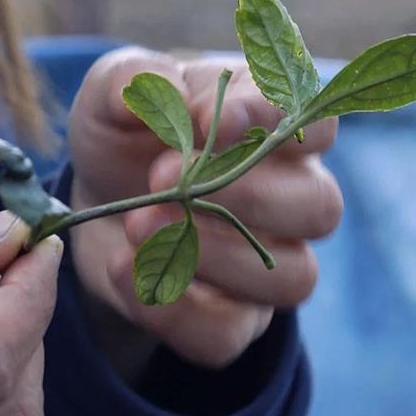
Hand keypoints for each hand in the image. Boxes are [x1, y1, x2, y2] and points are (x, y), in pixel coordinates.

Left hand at [67, 48, 342, 368]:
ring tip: (138, 225)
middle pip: (320, 207)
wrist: (96, 208)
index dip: (272, 121)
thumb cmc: (125, 138)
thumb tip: (162, 90)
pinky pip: (228, 334)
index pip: (315, 124)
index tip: (210, 121)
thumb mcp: (112, 97)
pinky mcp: (236, 322)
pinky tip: (124, 271)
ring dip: (214, 254)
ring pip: (292, 279)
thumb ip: (135, 81)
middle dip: (243, 194)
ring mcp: (273, 266)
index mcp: (277, 131)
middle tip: (163, 177)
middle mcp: (293, 200)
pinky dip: (172, 310)